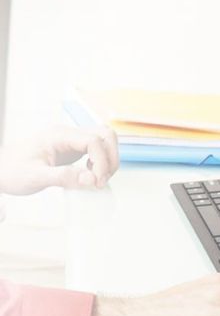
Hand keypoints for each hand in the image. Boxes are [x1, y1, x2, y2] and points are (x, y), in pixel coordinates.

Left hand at [0, 126, 118, 194]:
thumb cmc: (11, 172)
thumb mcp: (35, 177)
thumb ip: (63, 177)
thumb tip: (90, 179)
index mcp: (58, 135)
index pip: (93, 140)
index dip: (102, 161)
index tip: (97, 181)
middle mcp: (67, 133)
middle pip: (105, 134)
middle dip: (111, 158)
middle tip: (102, 180)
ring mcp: (71, 139)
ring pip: (104, 139)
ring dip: (109, 158)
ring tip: (99, 178)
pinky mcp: (72, 147)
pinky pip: (96, 147)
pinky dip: (102, 160)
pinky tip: (91, 173)